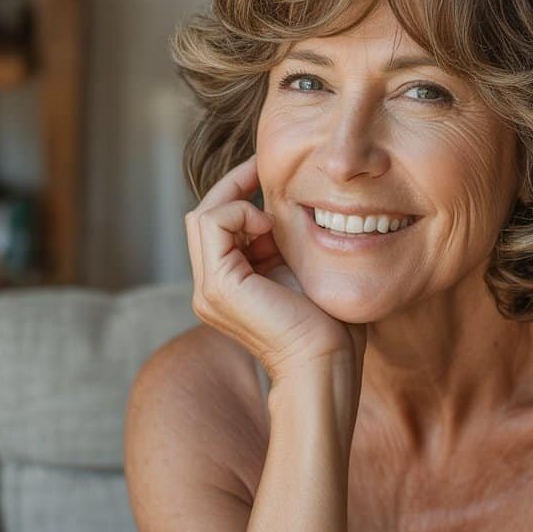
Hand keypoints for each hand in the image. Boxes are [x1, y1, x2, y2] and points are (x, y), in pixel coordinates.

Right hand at [185, 153, 366, 385]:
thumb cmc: (329, 327)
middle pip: (204, 216)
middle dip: (233, 186)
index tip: (266, 172)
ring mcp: (209, 289)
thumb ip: (285, 244)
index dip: (238, 193)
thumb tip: (287, 208)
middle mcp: (211, 288)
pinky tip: (268, 226)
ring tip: (272, 215)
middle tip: (262, 167)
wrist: (327, 364)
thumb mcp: (302, 271)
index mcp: (230, 285)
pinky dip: (239, 212)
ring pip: (203, 216)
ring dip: (237, 200)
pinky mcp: (219, 286)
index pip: (218, 225)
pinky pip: (212, 223)